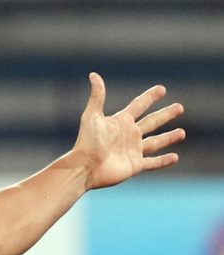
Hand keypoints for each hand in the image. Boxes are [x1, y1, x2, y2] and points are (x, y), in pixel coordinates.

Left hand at [73, 72, 184, 189]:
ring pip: (155, 142)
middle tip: (180, 107)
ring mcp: (133, 150)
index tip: (162, 89)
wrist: (84, 167)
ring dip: (168, 137)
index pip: (139, 105)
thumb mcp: (92, 116)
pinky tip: (175, 157)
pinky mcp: (135, 165)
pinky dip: (164, 161)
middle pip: (152, 122)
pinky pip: (152, 163)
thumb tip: (93, 74)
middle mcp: (128, 135)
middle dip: (165, 115)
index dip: (150, 97)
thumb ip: (97, 96)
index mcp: (121, 122)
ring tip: (182, 132)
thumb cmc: (87, 141)